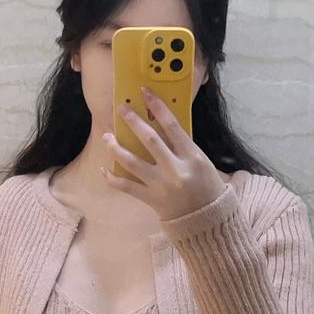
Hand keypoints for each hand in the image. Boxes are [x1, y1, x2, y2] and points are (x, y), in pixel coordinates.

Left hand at [102, 85, 228, 222]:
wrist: (208, 221)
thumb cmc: (207, 187)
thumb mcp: (201, 163)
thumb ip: (183, 147)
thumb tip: (162, 125)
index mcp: (193, 157)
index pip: (173, 126)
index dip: (158, 107)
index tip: (145, 93)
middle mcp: (176, 169)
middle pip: (150, 140)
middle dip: (133, 121)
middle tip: (121, 109)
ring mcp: (161, 185)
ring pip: (132, 162)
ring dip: (116, 147)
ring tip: (107, 137)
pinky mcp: (151, 199)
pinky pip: (126, 187)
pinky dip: (113, 178)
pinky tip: (105, 170)